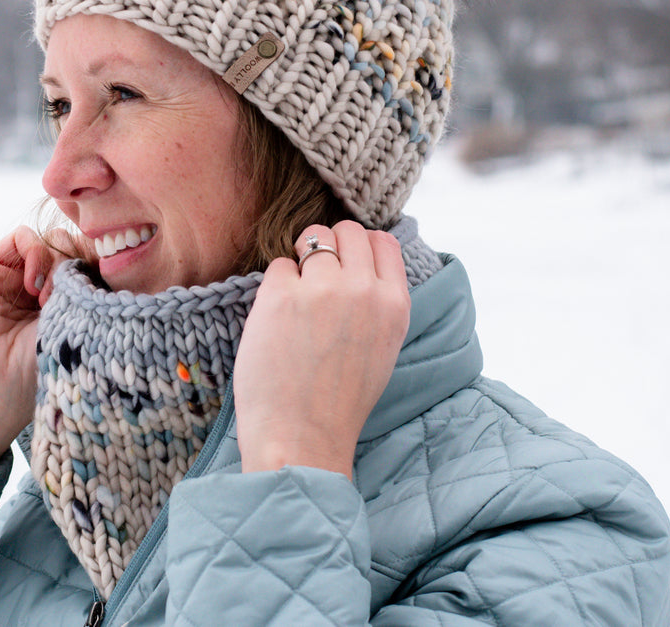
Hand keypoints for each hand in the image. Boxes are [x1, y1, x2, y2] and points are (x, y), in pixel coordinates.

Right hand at [0, 226, 88, 473]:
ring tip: (51, 299)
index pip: (97, 267)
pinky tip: (34, 285)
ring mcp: (18, 276)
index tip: (111, 289)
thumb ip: (92, 291)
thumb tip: (112, 257)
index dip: (107, 269)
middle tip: (79, 296)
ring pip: (54, 240)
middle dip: (85, 264)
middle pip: (78, 249)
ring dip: (60, 261)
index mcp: (71, 307)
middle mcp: (45, 289)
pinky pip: (23, 236)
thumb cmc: (35, 373)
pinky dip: (36, 250)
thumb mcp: (77, 330)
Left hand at [233, 221, 409, 478]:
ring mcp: (322, 289)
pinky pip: (278, 265)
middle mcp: (363, 290)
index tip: (343, 265)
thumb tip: (359, 263)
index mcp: (394, 305)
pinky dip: (275, 285)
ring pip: (312, 237)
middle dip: (328, 244)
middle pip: (347, 230)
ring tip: (294, 297)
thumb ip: (377, 303)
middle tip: (313, 276)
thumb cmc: (338, 401)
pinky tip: (276, 319)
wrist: (302, 439)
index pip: (382, 241)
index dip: (359, 247)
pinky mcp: (281, 295)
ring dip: (300, 259)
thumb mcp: (382, 348)